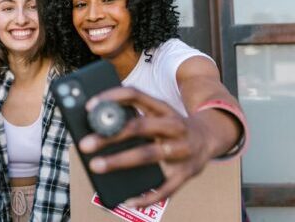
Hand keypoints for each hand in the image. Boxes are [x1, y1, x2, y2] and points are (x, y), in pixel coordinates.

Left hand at [78, 87, 214, 207]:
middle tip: (85, 144)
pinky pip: (165, 188)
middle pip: (139, 126)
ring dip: (120, 161)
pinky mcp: (186, 173)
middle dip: (110, 135)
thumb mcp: (156, 114)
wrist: (209, 139)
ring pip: (148, 154)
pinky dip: (146, 195)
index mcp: (163, 108)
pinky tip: (127, 199)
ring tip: (96, 166)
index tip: (89, 107)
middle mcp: (174, 126)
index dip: (112, 98)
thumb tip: (94, 124)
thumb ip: (131, 116)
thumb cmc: (170, 127)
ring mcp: (182, 150)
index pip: (135, 95)